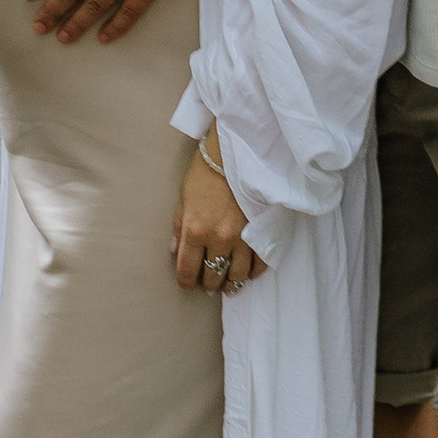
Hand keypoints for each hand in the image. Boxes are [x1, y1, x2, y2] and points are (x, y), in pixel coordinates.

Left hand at [173, 137, 265, 296]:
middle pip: (213, 276)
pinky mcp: (262, 233)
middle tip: (208, 283)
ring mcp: (243, 238)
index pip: (187, 270)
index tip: (188, 284)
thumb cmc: (207, 171)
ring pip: (237, 276)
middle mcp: (218, 239)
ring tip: (228, 283)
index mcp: (195, 231)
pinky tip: (247, 272)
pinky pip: (259, 264)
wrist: (239, 153)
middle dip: (209, 283)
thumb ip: (179, 227)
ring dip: (231, 283)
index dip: (186, 282)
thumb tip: (175, 249)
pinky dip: (252, 272)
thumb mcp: (184, 197)